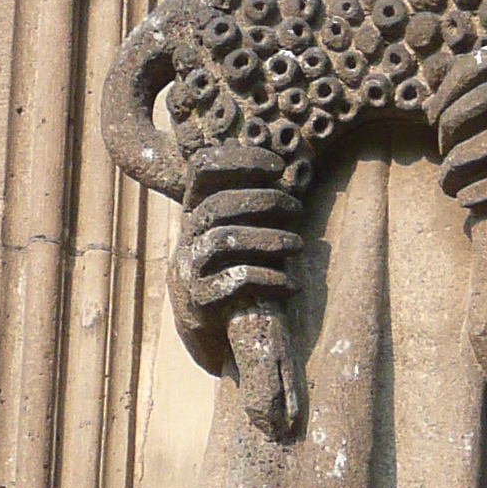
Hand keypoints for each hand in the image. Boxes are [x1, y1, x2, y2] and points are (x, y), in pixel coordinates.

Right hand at [174, 173, 303, 321]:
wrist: (210, 327)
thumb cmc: (236, 266)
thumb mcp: (240, 229)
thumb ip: (254, 203)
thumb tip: (293, 173)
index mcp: (197, 208)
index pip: (202, 168)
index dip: (239, 160)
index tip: (277, 166)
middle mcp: (188, 235)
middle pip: (218, 204)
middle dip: (264, 201)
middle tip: (297, 208)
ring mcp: (190, 270)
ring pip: (223, 240)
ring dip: (269, 239)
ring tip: (298, 245)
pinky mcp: (201, 302)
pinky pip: (233, 282)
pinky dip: (268, 280)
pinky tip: (291, 286)